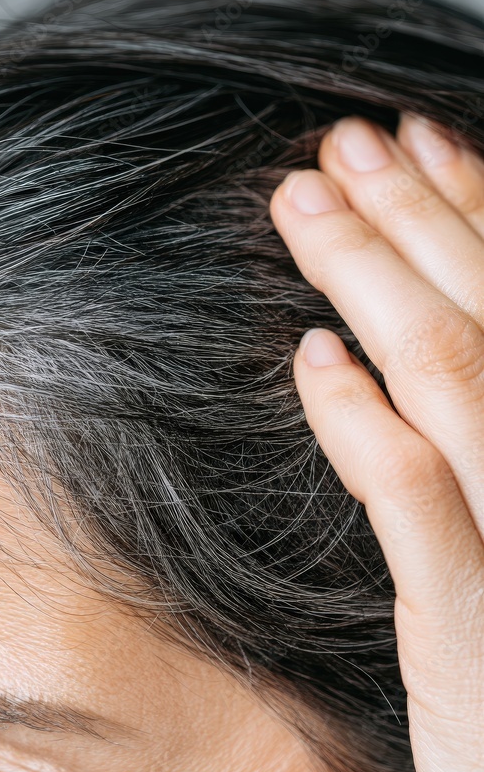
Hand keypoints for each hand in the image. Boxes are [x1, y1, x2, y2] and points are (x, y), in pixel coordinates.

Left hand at [269, 115, 483, 771]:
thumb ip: (474, 431)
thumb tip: (389, 342)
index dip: (476, 205)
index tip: (416, 141)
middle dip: (418, 212)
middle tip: (346, 140)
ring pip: (459, 378)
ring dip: (373, 276)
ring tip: (304, 200)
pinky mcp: (476, 631)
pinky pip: (418, 503)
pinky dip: (362, 422)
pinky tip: (308, 357)